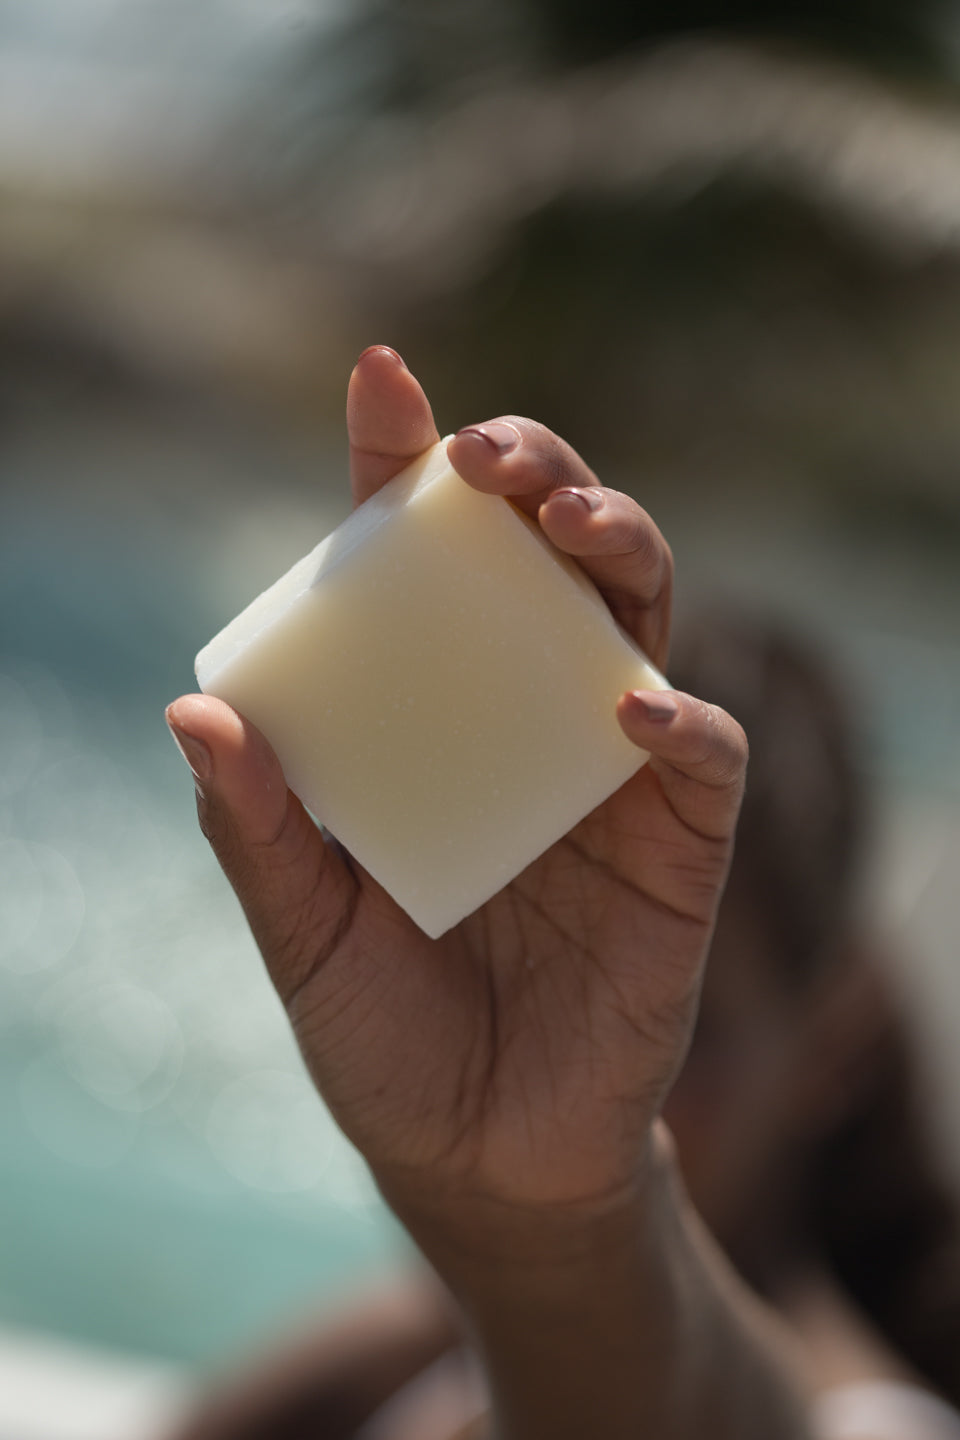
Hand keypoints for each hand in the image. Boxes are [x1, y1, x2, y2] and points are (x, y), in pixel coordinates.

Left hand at [166, 346, 746, 1226]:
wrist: (478, 1157)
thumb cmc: (382, 1031)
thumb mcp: (302, 930)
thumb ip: (259, 829)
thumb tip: (196, 711)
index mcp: (428, 715)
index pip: (418, 566)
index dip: (404, 466)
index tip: (384, 382)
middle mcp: (521, 716)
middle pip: (546, 558)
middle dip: (534, 476)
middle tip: (490, 456)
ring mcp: (607, 772)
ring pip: (637, 615)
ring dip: (617, 546)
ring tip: (565, 521)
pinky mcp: (681, 845)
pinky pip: (705, 754)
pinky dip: (679, 718)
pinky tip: (624, 707)